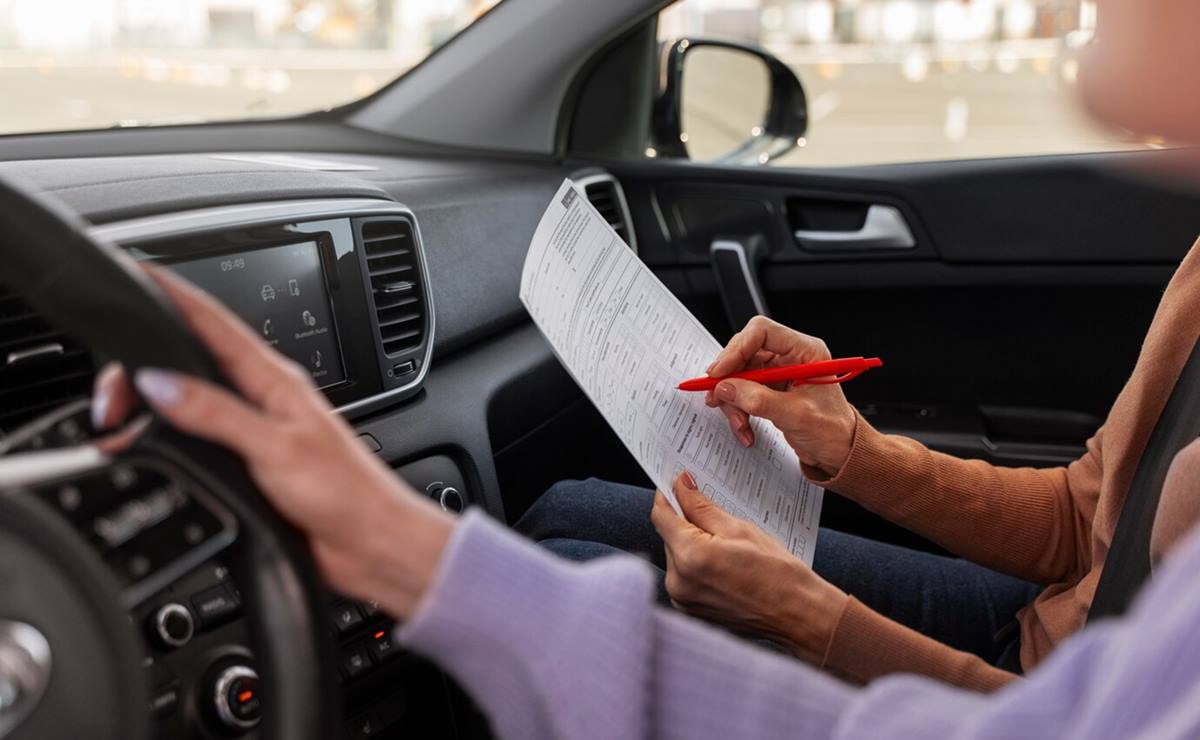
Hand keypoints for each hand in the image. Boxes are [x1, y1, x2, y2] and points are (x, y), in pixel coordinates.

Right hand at [92, 267, 454, 618]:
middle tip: (110, 392)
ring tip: (121, 411)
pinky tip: (154, 442)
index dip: (175, 295)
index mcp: (275, 380)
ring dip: (155, 399)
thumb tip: (160, 381)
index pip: (215, 323)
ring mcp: (256, 431)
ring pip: (192, 399)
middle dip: (146, 363)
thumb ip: (216, 413)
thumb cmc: (346, 492)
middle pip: (193, 361)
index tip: (140, 273)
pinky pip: (199, 437)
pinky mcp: (250, 464)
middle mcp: (263, 399)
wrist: (372, 543)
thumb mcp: (276, 446)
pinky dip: (169, 435)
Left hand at [651, 471, 846, 663]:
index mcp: (690, 557)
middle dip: (686, 521)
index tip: (677, 483)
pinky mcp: (690, 610)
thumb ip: (702, 506)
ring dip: (692, 544)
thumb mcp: (739, 528)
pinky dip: (697, 564)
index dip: (668, 495)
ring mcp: (682, 599)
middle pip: (668, 536)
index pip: (661, 516)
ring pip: (676, 556)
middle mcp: (678, 582)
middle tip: (714, 515)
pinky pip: (684, 576)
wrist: (798, 614)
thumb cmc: (777, 572)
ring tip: (726, 546)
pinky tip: (723, 563)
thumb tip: (681, 486)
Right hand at [705, 316, 855, 477]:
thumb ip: (759, 400)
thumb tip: (727, 388)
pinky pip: (742, 391)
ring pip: (739, 374)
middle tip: (717, 397)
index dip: (737, 349)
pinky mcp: (770, 388)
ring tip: (740, 422)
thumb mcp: (796, 415)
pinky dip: (738, 410)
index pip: (762, 332)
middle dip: (730, 379)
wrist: (839, 451)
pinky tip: (745, 427)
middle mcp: (790, 356)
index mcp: (805, 351)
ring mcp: (778, 372)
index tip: (720, 372)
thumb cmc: (832, 430)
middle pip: (745, 352)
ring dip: (732, 400)